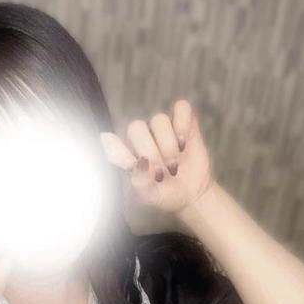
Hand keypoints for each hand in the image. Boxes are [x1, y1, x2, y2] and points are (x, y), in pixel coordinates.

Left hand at [99, 99, 213, 214]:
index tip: (130, 164)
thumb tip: (141, 163)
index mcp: (126, 153)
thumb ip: (140, 182)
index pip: (112, 141)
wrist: (191, 194)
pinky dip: (183, 124)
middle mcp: (142, 137)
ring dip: (168, 144)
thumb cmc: (164, 194)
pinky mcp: (184, 122)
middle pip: (136, 127)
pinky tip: (184, 143)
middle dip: (150, 152)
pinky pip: (181, 107)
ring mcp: (162, 128)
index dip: (118, 149)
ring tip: (174, 166)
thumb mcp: (150, 195)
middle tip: (161, 174)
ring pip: (159, 119)